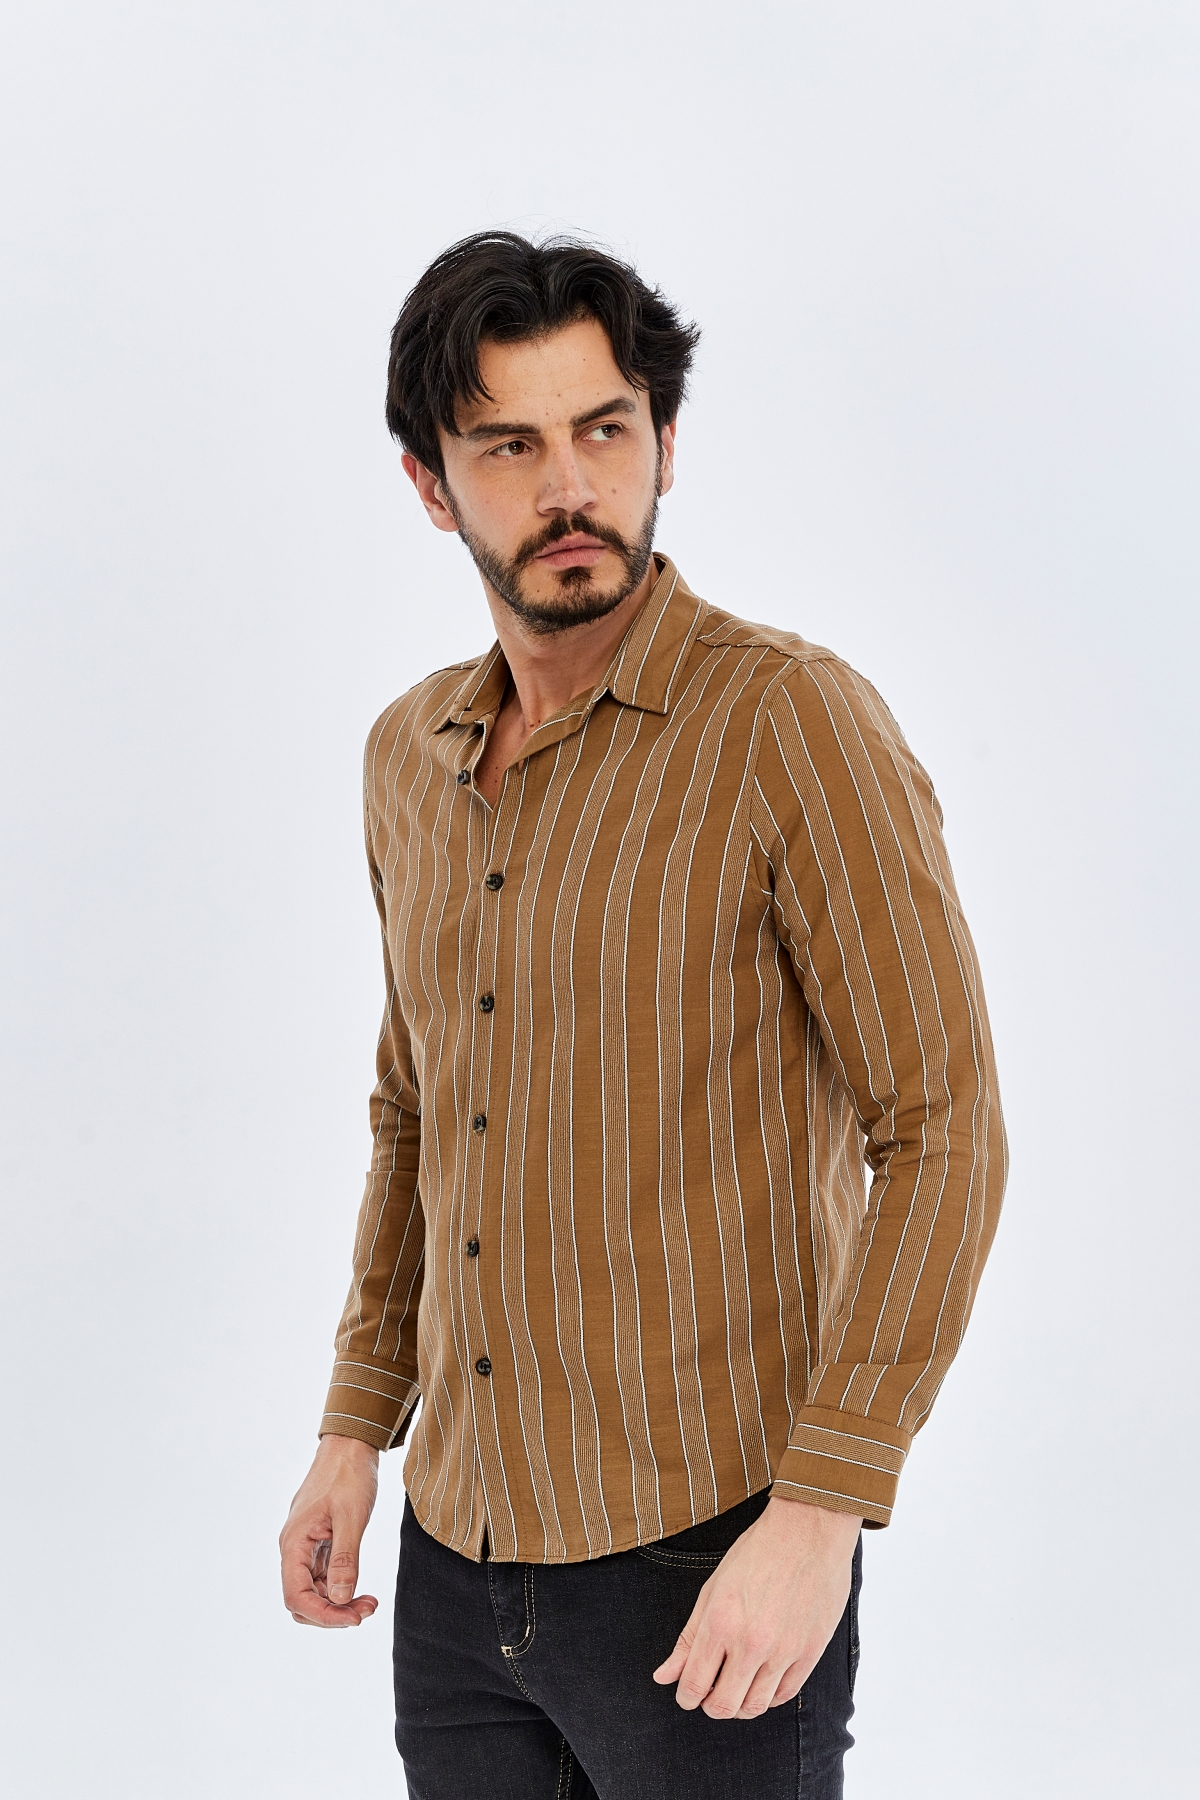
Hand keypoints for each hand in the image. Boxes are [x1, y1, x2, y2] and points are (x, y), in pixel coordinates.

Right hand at [279, 1433, 380, 1627]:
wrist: (350, 1446)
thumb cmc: (349, 1475)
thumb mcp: (351, 1517)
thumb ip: (345, 1559)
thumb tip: (340, 1599)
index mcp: (294, 1543)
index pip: (296, 1597)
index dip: (323, 1615)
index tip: (354, 1619)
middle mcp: (294, 1549)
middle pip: (302, 1601)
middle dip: (332, 1613)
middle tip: (366, 1609)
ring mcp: (306, 1548)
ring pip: (313, 1592)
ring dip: (338, 1603)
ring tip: (369, 1601)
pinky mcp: (319, 1544)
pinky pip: (323, 1578)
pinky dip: (340, 1588)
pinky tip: (361, 1588)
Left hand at [652, 1497, 860, 1718]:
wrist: (807, 1532)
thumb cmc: (758, 1552)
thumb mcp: (712, 1589)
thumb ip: (688, 1638)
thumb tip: (664, 1676)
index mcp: (720, 1622)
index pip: (694, 1685)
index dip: (685, 1697)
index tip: (686, 1695)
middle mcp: (750, 1642)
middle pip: (724, 1706)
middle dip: (710, 1706)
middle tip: (709, 1694)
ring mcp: (783, 1651)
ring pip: (755, 1707)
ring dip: (739, 1706)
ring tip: (736, 1689)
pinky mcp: (810, 1653)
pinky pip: (784, 1695)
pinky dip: (768, 1697)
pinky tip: (761, 1682)